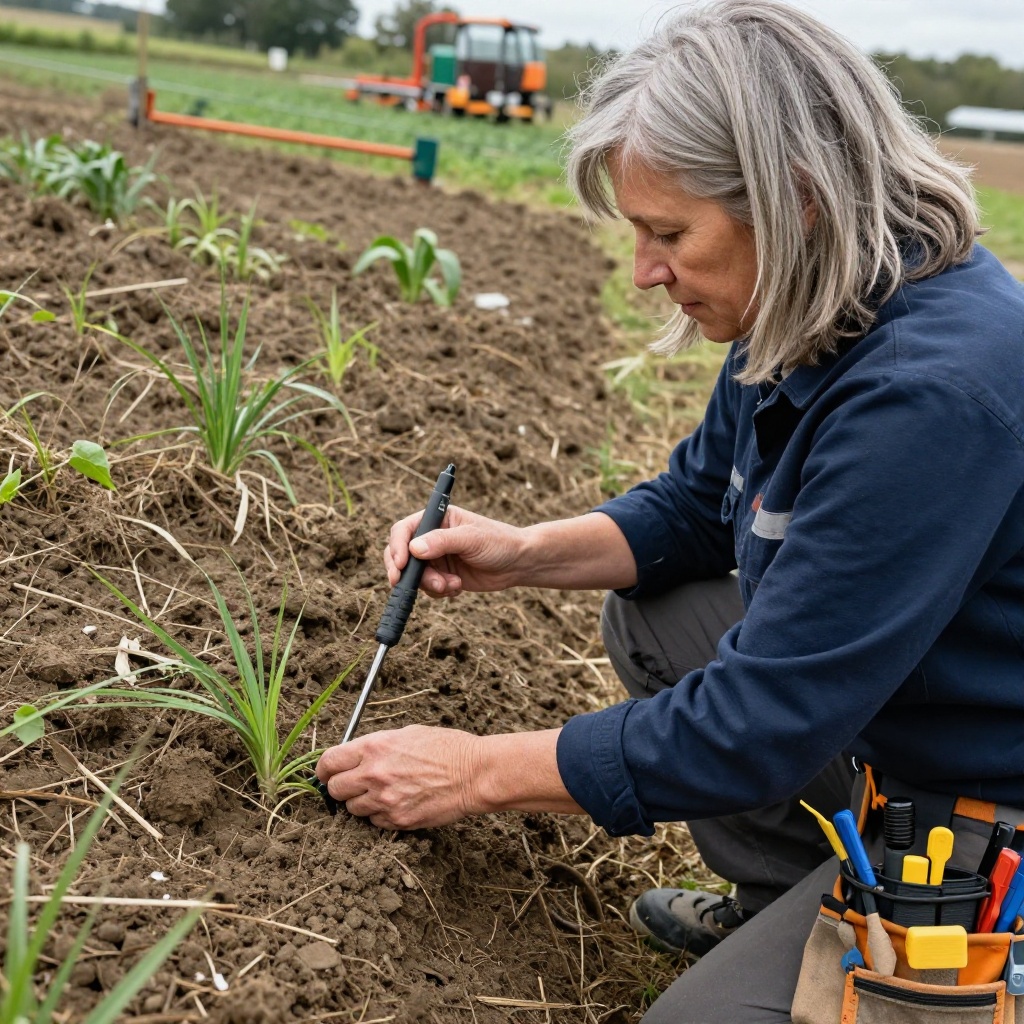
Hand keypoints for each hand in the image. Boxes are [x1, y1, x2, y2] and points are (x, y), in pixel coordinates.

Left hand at [314, 725, 484, 829]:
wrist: (474, 773)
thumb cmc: (446, 748)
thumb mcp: (407, 734)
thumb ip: (376, 746)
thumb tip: (353, 757)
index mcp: (374, 747)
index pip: (328, 761)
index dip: (323, 769)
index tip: (326, 773)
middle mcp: (374, 774)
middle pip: (334, 789)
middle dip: (340, 787)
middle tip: (353, 784)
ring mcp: (385, 800)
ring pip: (352, 809)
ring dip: (361, 802)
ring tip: (383, 792)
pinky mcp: (397, 820)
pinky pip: (374, 821)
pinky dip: (380, 814)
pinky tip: (398, 802)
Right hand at [384, 504, 524, 597]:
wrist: (518, 564)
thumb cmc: (499, 542)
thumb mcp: (471, 538)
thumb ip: (442, 542)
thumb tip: (414, 548)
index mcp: (437, 519)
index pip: (404, 530)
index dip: (397, 547)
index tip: (401, 564)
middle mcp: (432, 537)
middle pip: (401, 554)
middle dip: (405, 571)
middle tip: (405, 585)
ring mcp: (436, 558)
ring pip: (415, 575)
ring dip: (430, 584)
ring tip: (452, 585)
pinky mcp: (443, 576)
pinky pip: (428, 588)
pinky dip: (439, 591)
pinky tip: (458, 587)